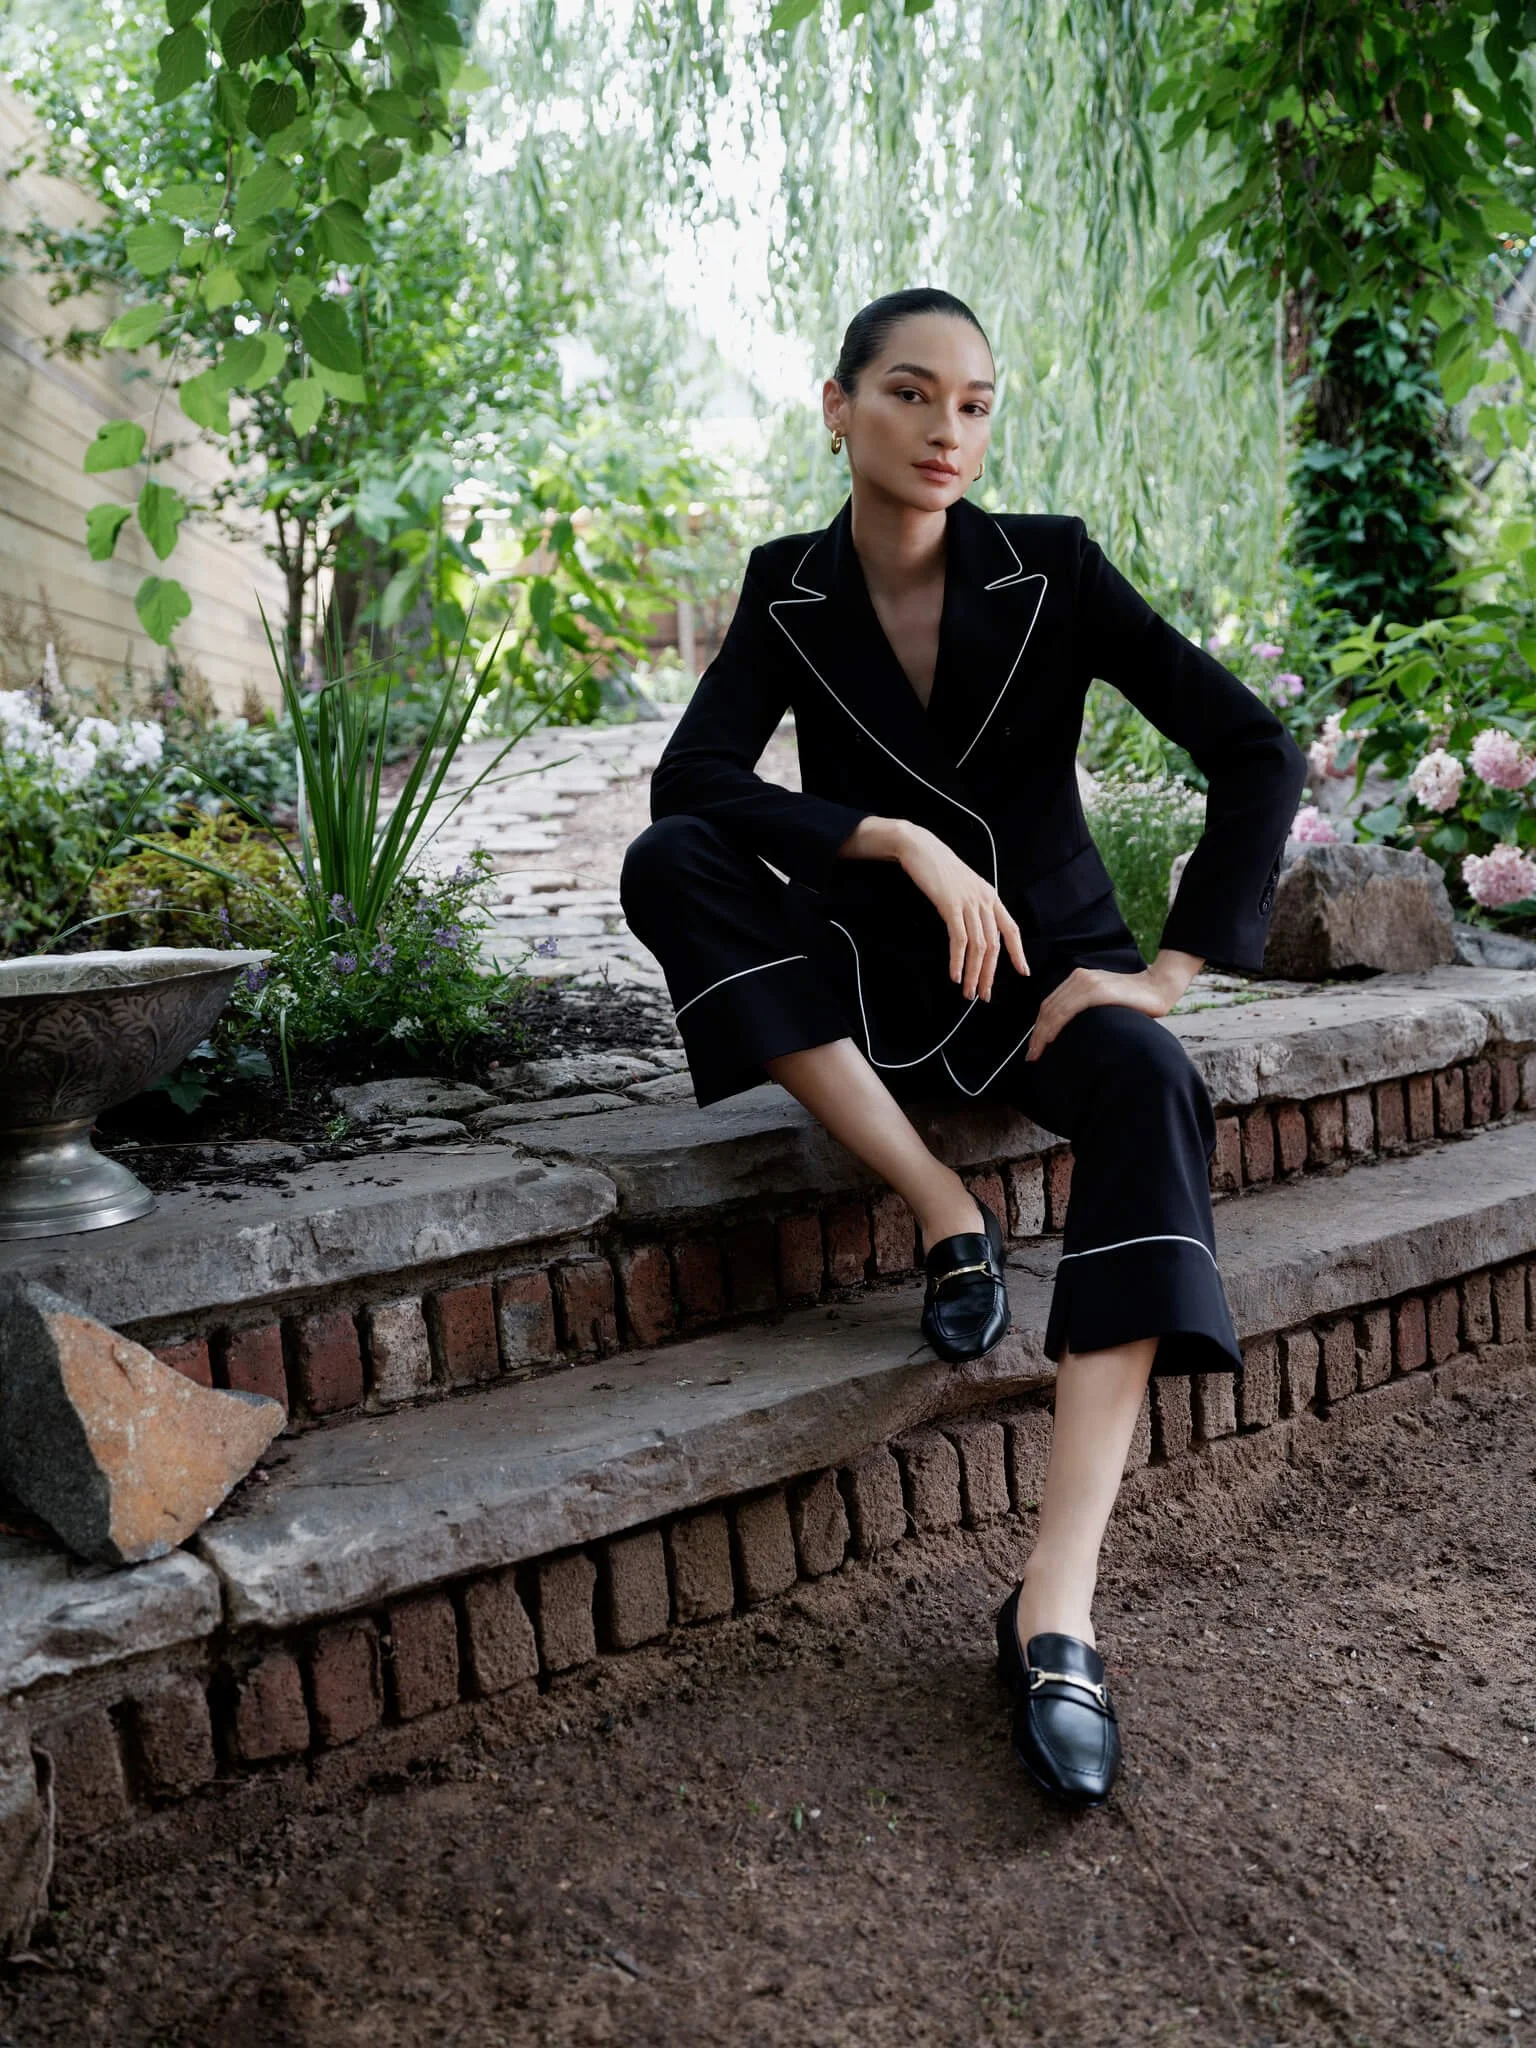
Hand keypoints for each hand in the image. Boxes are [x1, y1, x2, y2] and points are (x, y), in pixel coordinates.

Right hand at [897, 824, 1029, 1000]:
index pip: (1011, 929)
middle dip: (990, 973)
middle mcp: (984, 900)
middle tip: (985, 994)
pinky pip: (959, 939)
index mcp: (990, 896)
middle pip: (994, 944)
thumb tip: (975, 931)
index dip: (1018, 952)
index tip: (1023, 972)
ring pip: (978, 946)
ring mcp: (969, 902)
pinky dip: (957, 960)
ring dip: (973, 973)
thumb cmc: (939, 868)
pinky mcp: (951, 905)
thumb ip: (973, 906)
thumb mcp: (964, 887)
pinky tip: (955, 974)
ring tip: (968, 991)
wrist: (921, 848)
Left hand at [1025, 948, 1203, 1060]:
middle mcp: (1078, 978)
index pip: (1050, 1005)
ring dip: (1041, 1034)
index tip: (1034, 1047)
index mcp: (1078, 979)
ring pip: (1054, 1010)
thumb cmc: (1134, 1000)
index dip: (1038, 1026)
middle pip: (1047, 1008)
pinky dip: (1055, 1025)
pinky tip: (1050, 1039)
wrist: (1158, 987)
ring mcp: (1086, 982)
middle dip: (1036, 1034)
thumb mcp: (1103, 1000)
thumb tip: (1070, 1030)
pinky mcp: (1096, 990)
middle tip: (1031, 1056)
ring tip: (1037, 1053)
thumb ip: (1086, 1008)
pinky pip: (1068, 1009)